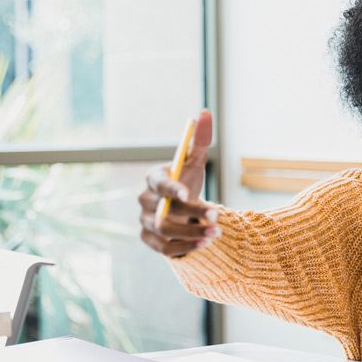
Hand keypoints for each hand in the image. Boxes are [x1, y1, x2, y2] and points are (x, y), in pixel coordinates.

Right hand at [138, 109, 218, 257]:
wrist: (184, 209)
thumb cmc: (188, 180)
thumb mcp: (195, 161)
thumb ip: (200, 141)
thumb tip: (204, 113)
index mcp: (154, 179)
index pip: (158, 183)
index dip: (171, 189)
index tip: (189, 194)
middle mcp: (144, 201)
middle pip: (162, 211)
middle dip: (190, 214)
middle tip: (217, 215)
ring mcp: (145, 222)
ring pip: (165, 231)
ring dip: (192, 233)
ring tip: (217, 233)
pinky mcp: (150, 240)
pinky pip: (165, 248)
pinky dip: (185, 247)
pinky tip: (206, 244)